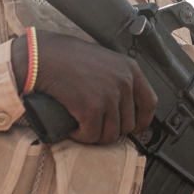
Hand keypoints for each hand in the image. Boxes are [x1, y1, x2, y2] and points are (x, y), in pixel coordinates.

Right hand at [11, 32, 157, 143]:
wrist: (43, 56)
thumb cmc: (68, 57)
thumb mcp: (104, 61)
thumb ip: (118, 78)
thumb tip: (124, 105)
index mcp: (130, 69)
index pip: (150, 103)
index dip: (142, 121)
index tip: (132, 128)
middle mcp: (124, 82)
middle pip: (128, 124)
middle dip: (110, 130)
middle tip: (94, 126)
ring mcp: (109, 95)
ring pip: (110, 134)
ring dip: (94, 135)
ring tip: (82, 127)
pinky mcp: (91, 108)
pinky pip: (91, 135)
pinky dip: (80, 137)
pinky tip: (73, 129)